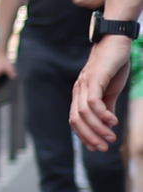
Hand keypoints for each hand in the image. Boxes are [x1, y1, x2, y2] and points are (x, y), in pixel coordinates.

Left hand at [71, 35, 131, 150]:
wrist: (116, 42)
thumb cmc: (113, 66)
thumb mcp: (110, 91)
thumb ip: (107, 107)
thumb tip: (108, 125)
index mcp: (80, 94)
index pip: (75, 120)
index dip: (83, 135)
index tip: (96, 148)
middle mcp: (78, 90)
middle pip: (76, 119)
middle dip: (89, 136)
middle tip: (104, 148)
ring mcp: (85, 83)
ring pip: (84, 112)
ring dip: (97, 128)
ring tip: (111, 137)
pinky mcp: (94, 77)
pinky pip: (93, 100)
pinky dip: (101, 114)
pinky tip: (113, 122)